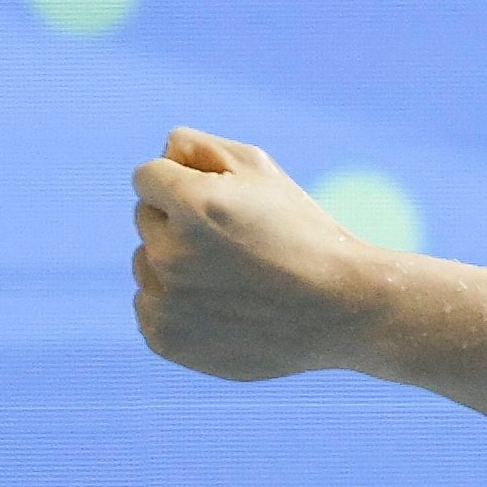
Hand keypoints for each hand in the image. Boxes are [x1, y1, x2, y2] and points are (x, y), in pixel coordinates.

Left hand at [131, 127, 377, 381]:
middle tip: (236, 242)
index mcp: (194, 205)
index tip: (222, 203)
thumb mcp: (263, 170)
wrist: (340, 309)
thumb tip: (160, 152)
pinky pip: (149, 307)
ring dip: (174, 264)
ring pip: (146, 264)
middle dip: (180, 222)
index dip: (185, 183)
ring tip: (232, 277)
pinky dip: (177, 305)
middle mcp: (172, 253)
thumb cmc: (303, 231)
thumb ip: (199, 147)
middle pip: (146, 220)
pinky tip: (223, 307)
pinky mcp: (165, 338)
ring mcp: (166, 302)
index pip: (147, 177)